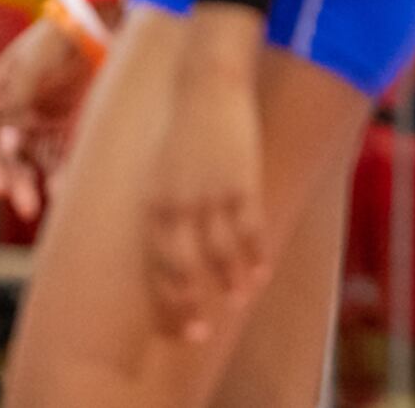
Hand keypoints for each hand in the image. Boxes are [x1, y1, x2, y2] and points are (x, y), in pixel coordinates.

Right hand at [0, 12, 97, 221]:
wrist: (98, 22)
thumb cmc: (58, 38)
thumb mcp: (32, 63)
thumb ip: (17, 100)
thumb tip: (6, 140)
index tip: (1, 187)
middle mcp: (14, 113)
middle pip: (8, 157)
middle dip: (15, 182)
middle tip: (27, 205)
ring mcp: (40, 121)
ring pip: (34, 162)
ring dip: (39, 183)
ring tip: (55, 199)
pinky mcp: (67, 126)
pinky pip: (61, 155)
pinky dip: (62, 172)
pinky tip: (68, 187)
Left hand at [142, 11, 268, 341]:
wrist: (206, 82)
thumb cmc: (182, 122)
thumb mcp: (158, 166)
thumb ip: (160, 202)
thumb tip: (163, 233)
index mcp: (153, 204)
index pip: (157, 267)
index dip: (167, 301)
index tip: (176, 326)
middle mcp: (177, 206)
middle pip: (184, 270)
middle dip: (192, 306)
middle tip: (200, 333)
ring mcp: (211, 195)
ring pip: (221, 254)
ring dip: (231, 282)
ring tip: (239, 299)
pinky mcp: (241, 181)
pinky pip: (249, 229)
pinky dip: (255, 254)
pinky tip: (261, 271)